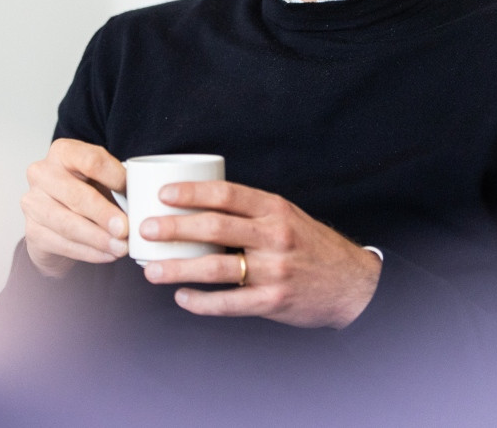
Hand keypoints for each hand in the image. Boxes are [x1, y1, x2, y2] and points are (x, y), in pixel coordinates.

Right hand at [21, 138, 127, 277]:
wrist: (57, 218)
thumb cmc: (85, 191)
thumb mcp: (102, 179)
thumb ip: (119, 184)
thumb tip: (143, 199)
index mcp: (63, 152)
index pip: (91, 160)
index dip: (114, 177)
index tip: (132, 191)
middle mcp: (42, 173)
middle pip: (76, 195)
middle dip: (104, 214)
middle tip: (125, 229)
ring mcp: (33, 203)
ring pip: (68, 224)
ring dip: (98, 239)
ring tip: (121, 247)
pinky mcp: (32, 231)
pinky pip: (63, 244)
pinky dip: (89, 252)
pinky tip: (107, 255)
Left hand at [138, 181, 381, 329]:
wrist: (351, 283)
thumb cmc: (310, 246)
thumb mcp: (286, 216)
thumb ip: (250, 211)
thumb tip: (198, 204)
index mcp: (274, 209)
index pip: (226, 194)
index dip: (191, 192)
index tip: (162, 194)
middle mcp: (274, 235)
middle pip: (215, 227)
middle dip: (174, 228)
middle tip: (146, 230)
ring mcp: (274, 270)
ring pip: (215, 267)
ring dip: (178, 269)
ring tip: (152, 269)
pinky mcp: (273, 301)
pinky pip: (229, 303)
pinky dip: (201, 302)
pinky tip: (182, 298)